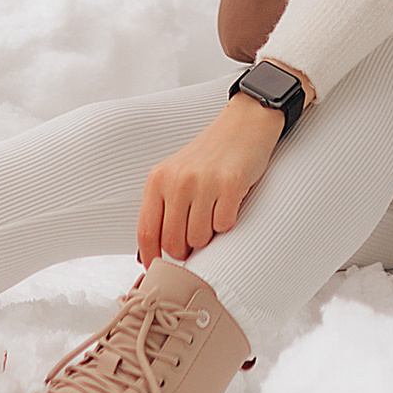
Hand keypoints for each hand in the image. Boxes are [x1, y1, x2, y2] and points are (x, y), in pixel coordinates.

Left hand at [139, 96, 284, 264]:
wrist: (245, 123)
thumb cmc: (211, 154)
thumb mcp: (177, 174)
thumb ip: (164, 206)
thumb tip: (157, 251)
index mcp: (158, 179)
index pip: (146, 231)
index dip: (152, 257)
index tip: (157, 269)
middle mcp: (177, 181)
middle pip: (173, 242)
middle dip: (186, 249)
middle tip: (197, 236)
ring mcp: (204, 182)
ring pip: (200, 238)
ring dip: (210, 235)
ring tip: (214, 212)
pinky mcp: (231, 184)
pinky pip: (224, 225)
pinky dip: (228, 222)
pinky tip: (229, 203)